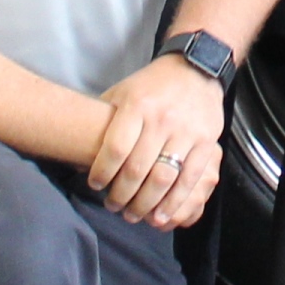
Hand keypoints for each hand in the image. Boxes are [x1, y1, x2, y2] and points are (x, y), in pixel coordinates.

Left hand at [89, 57, 224, 230]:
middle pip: (137, 169)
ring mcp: (186, 131)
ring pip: (162, 179)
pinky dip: (173, 202)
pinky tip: (161, 215)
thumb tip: (78, 148)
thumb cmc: (152, 85)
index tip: (95, 185)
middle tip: (112, 206)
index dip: (102, 173)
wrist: (195, 69)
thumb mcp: (123, 92)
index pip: (115, 148)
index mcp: (137, 105)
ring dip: (145, 204)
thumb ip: (105, 119)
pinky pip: (189, 179)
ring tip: (132, 215)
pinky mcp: (206, 142)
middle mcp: (162, 119)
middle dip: (121, 195)